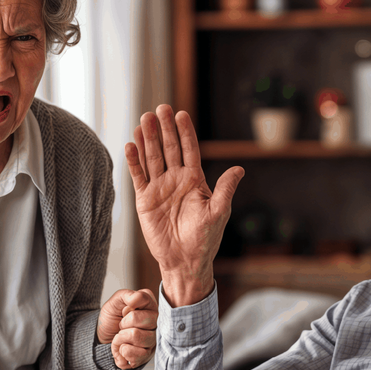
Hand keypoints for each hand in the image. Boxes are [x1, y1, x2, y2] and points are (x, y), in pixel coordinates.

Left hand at [97, 288, 158, 368]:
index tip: (124, 311)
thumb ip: (127, 295)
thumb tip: (135, 300)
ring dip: (120, 338)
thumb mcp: (115, 302)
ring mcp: (153, 339)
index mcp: (150, 305)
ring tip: (121, 338)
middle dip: (123, 323)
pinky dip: (123, 352)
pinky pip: (137, 354)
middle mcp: (156, 322)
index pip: (144, 299)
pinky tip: (123, 348)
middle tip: (121, 326)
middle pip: (138, 319)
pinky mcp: (148, 355)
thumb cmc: (112, 319)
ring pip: (136, 336)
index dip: (127, 307)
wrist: (103, 339)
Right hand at [124, 105, 243, 306]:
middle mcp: (176, 180)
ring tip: (143, 119)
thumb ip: (225, 189)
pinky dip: (134, 161)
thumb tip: (240, 169)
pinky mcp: (144, 200)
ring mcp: (159, 188)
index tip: (181, 114)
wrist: (185, 261)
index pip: (189, 149)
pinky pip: (138, 176)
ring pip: (152, 158)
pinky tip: (130, 145)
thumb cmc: (205, 239)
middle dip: (164, 129)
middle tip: (160, 108)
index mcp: (194, 180)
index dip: (185, 132)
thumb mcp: (219, 212)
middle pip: (168, 148)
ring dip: (147, 139)